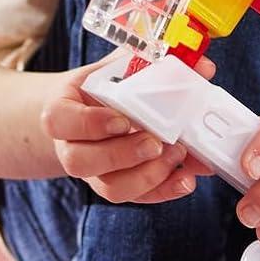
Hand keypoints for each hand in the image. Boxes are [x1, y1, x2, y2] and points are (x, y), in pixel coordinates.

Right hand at [40, 55, 214, 204]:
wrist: (91, 111)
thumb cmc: (104, 87)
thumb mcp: (118, 68)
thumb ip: (152, 63)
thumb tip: (200, 64)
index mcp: (63, 110)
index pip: (59, 121)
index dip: (89, 124)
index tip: (122, 120)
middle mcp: (71, 146)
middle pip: (80, 161)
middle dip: (122, 154)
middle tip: (156, 142)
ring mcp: (93, 172)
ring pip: (109, 188)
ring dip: (147, 175)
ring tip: (176, 155)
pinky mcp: (117, 186)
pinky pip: (136, 198)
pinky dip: (164, 190)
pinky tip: (186, 178)